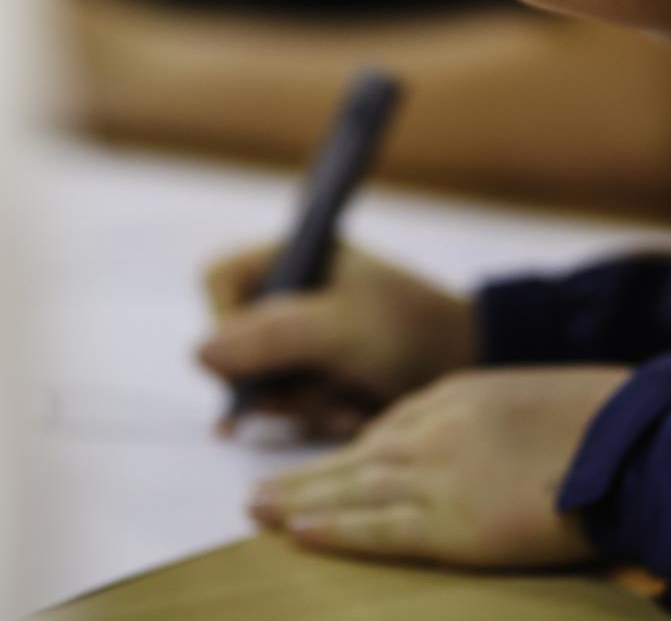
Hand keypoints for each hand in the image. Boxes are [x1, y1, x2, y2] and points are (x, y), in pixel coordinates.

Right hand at [198, 245, 475, 437]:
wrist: (471, 363)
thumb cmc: (410, 329)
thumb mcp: (341, 328)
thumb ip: (271, 337)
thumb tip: (199, 353)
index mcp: (293, 256)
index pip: (218, 280)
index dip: (224, 322)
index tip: (255, 361)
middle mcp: (289, 292)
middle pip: (232, 341)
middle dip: (273, 380)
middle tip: (315, 393)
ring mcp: (301, 335)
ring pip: (258, 382)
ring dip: (299, 404)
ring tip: (345, 403)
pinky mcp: (315, 373)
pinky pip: (288, 404)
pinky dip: (316, 414)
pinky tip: (351, 412)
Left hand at [248, 367, 632, 568]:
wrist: (634, 439)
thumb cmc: (605, 423)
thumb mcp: (536, 403)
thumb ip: (496, 426)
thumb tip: (491, 457)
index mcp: (459, 396)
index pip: (391, 425)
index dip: (353, 453)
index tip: (328, 470)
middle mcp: (438, 430)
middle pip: (356, 456)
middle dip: (305, 476)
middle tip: (256, 493)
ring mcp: (441, 476)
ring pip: (353, 489)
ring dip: (299, 501)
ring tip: (257, 512)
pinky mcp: (454, 524)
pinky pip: (381, 529)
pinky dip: (336, 532)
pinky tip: (299, 534)